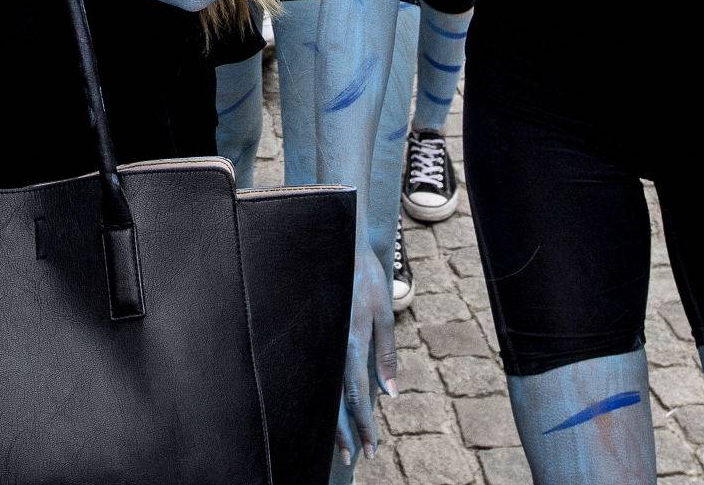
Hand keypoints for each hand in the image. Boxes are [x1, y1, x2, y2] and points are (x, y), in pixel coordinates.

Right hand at [336, 243, 397, 459]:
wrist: (334, 244)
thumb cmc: (363, 276)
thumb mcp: (383, 312)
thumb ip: (386, 354)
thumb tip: (391, 393)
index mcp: (351, 342)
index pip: (357, 396)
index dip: (364, 425)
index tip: (370, 448)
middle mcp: (332, 347)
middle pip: (335, 402)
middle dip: (345, 432)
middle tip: (351, 458)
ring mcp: (319, 342)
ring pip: (322, 391)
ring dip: (332, 420)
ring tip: (340, 443)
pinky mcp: (312, 335)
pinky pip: (316, 373)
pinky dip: (322, 395)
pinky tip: (326, 408)